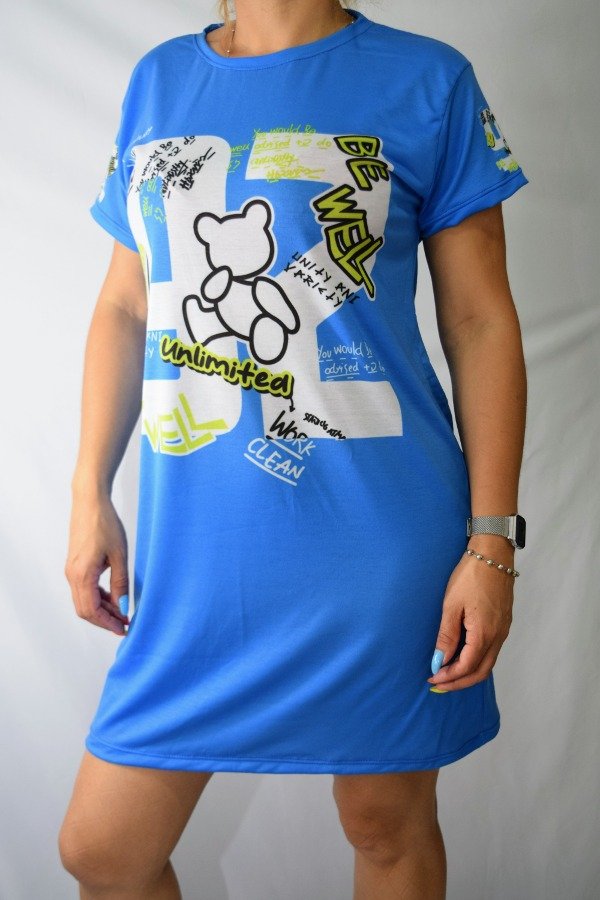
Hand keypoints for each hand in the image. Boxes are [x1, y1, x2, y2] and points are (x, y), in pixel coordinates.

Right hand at [64, 492, 129, 635]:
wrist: (90, 502)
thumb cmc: (105, 524)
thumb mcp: (119, 555)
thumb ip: (121, 583)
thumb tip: (123, 607)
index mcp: (82, 575)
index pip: (91, 611)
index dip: (108, 623)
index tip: (124, 629)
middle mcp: (72, 575)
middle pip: (85, 610)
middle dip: (104, 620)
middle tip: (125, 625)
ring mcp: (72, 571)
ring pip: (84, 601)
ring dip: (102, 610)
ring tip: (122, 613)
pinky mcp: (75, 565)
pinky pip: (84, 589)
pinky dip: (98, 598)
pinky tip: (114, 598)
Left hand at [427, 546, 514, 691]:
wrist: (494, 554)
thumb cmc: (471, 575)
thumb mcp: (451, 604)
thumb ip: (446, 636)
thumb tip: (439, 661)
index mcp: (485, 632)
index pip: (467, 666)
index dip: (449, 677)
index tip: (432, 678)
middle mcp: (498, 636)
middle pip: (481, 672)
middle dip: (459, 683)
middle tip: (438, 686)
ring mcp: (504, 630)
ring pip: (488, 664)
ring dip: (468, 673)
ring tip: (448, 675)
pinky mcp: (504, 624)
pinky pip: (492, 651)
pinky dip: (477, 661)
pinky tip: (462, 657)